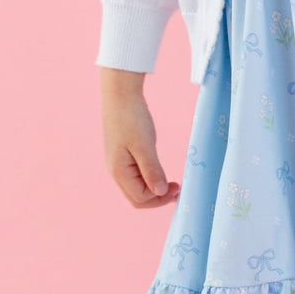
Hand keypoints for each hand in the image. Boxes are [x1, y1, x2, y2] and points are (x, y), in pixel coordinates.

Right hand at [100, 68, 180, 207]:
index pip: (140, 198)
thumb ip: (152, 171)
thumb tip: (161, 192)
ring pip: (137, 188)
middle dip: (157, 198)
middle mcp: (116, 172)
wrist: (120, 94)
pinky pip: (137, 176)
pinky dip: (150, 179)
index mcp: (119, 172)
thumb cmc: (131, 118)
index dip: (159, 198)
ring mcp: (119, 164)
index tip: (178, 188)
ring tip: (173, 185)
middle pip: (137, 198)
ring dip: (155, 189)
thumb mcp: (144, 146)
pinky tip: (161, 173)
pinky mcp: (124, 156)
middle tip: (178, 190)